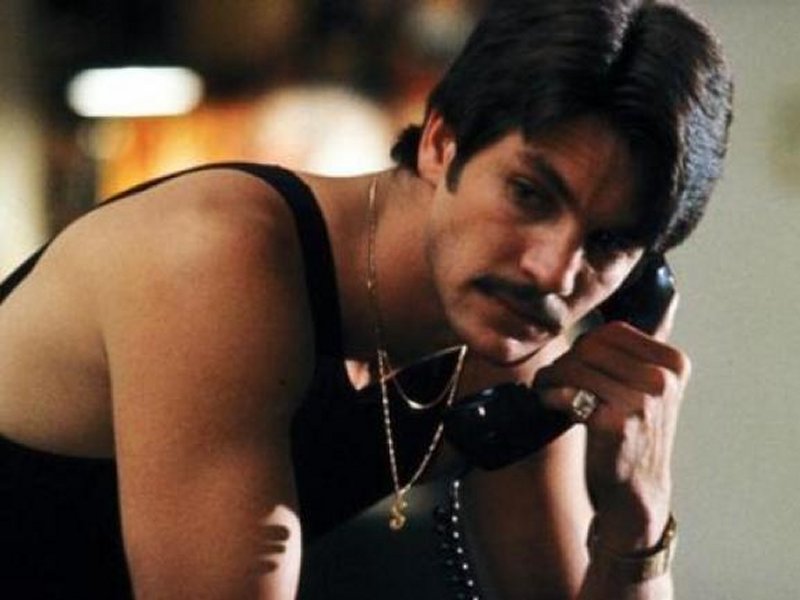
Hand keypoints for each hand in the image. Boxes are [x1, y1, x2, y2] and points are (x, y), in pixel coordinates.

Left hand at [536, 295, 689, 549]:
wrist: (637, 489)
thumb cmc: (634, 434)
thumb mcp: (649, 388)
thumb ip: (636, 352)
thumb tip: (629, 308)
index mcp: (673, 363)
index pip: (612, 332)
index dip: (583, 345)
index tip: (572, 362)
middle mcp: (663, 380)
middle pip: (591, 347)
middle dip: (564, 361)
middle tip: (550, 379)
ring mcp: (643, 401)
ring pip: (576, 367)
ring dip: (551, 377)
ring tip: (546, 390)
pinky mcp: (618, 423)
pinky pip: (570, 393)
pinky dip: (551, 395)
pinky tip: (550, 404)